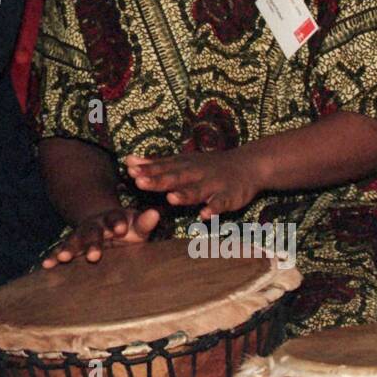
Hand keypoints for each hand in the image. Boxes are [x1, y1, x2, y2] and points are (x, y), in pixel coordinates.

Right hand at [41, 207, 159, 266]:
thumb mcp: (137, 225)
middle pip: (92, 232)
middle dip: (92, 243)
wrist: (102, 221)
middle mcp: (95, 225)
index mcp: (113, 218)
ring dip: (69, 249)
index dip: (116, 222)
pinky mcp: (72, 246)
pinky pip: (61, 250)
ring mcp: (81, 235)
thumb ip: (145, 222)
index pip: (115, 218)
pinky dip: (53, 257)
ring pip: (74, 241)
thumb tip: (155, 213)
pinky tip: (46, 265)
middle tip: (95, 255)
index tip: (120, 228)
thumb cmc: (126, 228)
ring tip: (63, 258)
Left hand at [124, 150, 262, 219]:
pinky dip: (213, 209)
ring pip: (197, 191)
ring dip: (184, 195)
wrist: (247, 165)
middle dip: (158, 180)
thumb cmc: (207, 166)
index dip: (146, 169)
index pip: (162, 167)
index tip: (128, 169)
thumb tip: (128, 161)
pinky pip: (220, 204)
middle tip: (140, 181)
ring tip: (171, 198)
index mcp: (183, 166)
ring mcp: (212, 185)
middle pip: (175, 178)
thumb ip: (156, 164)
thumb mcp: (181, 162)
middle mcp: (196, 174)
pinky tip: (204, 215)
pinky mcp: (228, 197)